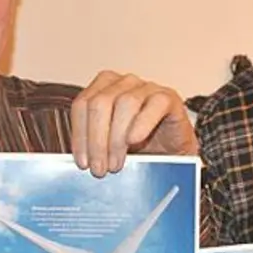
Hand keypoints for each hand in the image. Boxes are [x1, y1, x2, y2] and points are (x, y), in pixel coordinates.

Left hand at [70, 71, 196, 177]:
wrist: (173, 151)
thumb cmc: (142, 146)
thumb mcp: (111, 147)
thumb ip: (95, 148)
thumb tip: (82, 162)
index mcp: (102, 90)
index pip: (82, 105)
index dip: (79, 134)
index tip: (82, 161)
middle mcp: (123, 84)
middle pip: (100, 103)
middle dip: (96, 140)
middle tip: (99, 167)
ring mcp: (146, 88)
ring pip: (124, 103)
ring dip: (116, 138)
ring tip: (116, 163)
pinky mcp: (168, 97)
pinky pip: (154, 105)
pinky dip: (142, 124)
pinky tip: (134, 140)